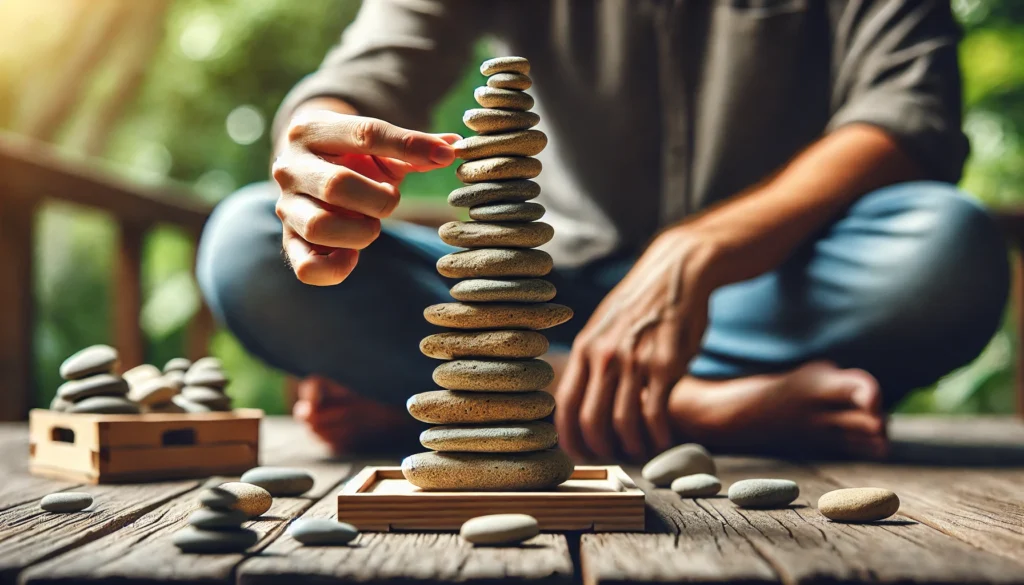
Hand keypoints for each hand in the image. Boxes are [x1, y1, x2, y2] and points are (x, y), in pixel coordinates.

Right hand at [273, 108, 458, 284]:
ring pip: (319, 227)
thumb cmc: (355, 158)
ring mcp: (285, 206)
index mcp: (314, 130)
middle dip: (379, 200)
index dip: (410, 145)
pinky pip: (306, 267)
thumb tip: (455, 146)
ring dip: (360, 232)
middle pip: (337, 186)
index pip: (364, 134)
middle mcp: (290, 167)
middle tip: (388, 200)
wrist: (310, 170)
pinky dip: (337, 268)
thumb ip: (415, 147)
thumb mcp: (381, 148)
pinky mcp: (289, 240)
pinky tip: (353, 256)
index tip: (445, 156)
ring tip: (369, 225)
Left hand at [555, 227, 722, 461]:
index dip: (570, 438)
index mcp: (585, 348)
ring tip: (642, 452)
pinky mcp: (666, 365)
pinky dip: (658, 437)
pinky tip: (663, 441)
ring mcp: (634, 361)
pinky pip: (655, 415)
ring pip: (623, 423)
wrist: (678, 271)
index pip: (565, 405)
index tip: (581, 453)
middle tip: (614, 457)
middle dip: (602, 449)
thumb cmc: (642, 304)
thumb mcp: (604, 325)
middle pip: (591, 421)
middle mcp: (604, 356)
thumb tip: (580, 398)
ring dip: (633, 447)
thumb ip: (592, 359)